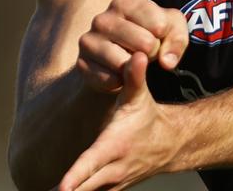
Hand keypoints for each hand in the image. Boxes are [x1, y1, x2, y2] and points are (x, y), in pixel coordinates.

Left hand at [58, 53, 177, 190]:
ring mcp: (112, 184)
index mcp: (115, 146)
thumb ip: (134, 77)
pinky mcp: (110, 190)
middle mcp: (113, 169)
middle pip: (84, 188)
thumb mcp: (140, 97)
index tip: (62, 186)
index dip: (76, 176)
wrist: (169, 144)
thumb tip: (135, 56)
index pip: (92, 162)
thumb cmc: (147, 117)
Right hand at [77, 0, 187, 93]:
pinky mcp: (82, 65)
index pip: (159, 24)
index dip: (164, 36)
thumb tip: (166, 62)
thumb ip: (177, 40)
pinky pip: (111, 80)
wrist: (120, 56)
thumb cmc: (149, 35)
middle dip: (152, 52)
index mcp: (124, 2)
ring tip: (132, 60)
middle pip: (145, 44)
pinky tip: (119, 73)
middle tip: (144, 51)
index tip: (157, 35)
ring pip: (125, 64)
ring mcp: (88, 41)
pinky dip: (121, 82)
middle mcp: (102, 19)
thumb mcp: (171, 29)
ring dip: (135, 68)